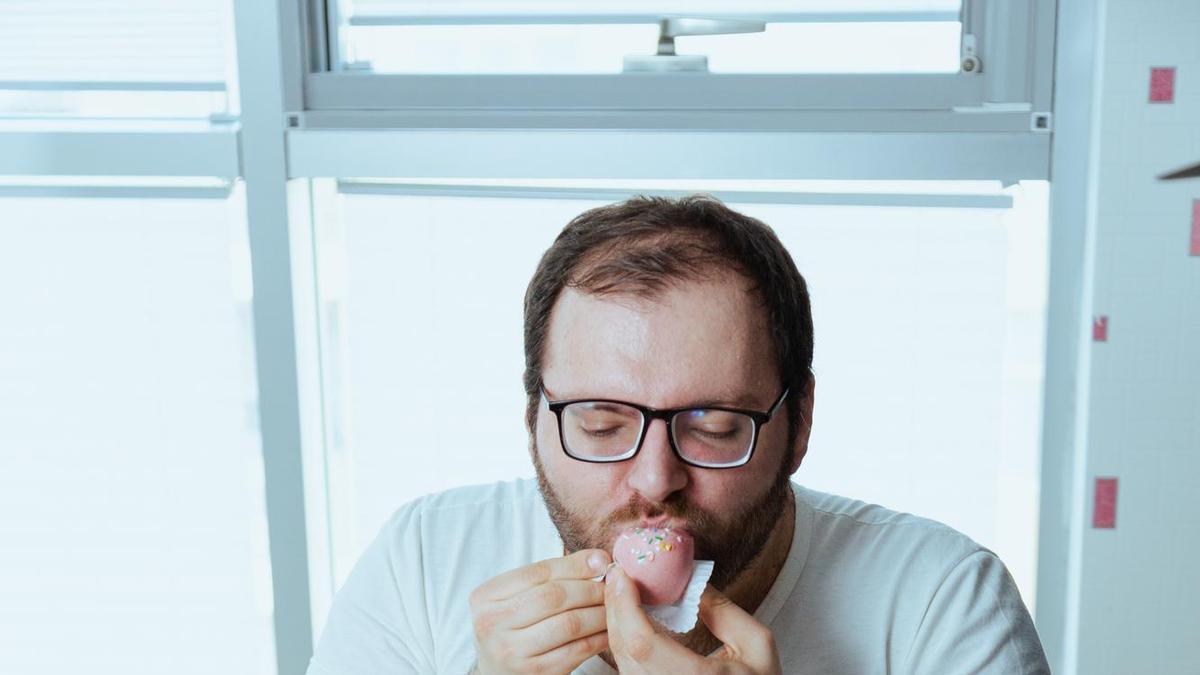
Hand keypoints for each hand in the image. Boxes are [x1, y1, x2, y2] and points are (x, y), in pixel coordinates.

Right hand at [469, 548, 612, 673]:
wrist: (499, 671)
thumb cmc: (514, 626)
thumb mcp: (518, 597)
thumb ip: (552, 575)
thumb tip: (598, 559)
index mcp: (484, 597)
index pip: (537, 572)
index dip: (575, 565)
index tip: (602, 561)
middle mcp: (491, 624)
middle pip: (554, 596)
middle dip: (590, 588)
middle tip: (612, 586)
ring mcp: (512, 652)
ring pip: (570, 623)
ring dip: (600, 612)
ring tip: (613, 606)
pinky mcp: (535, 673)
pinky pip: (578, 650)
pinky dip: (600, 637)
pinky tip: (609, 629)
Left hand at [604, 566, 781, 673]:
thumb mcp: (756, 643)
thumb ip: (722, 610)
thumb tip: (686, 579)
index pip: (643, 643)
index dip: (625, 606)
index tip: (623, 574)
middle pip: (625, 650)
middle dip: (615, 607)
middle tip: (618, 575)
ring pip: (622, 661)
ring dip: (618, 623)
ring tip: (623, 592)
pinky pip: (630, 670)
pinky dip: (626, 641)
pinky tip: (632, 620)